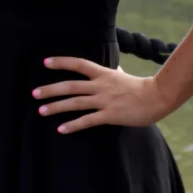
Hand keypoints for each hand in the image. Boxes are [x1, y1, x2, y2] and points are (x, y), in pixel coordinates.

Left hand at [32, 56, 167, 131]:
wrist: (157, 97)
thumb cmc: (141, 87)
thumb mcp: (124, 76)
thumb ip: (114, 73)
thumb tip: (114, 68)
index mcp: (103, 74)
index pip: (79, 64)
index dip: (61, 62)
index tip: (45, 62)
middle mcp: (101, 86)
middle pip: (71, 86)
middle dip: (50, 89)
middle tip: (34, 93)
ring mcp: (104, 100)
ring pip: (75, 103)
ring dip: (56, 107)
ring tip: (41, 111)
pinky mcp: (110, 115)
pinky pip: (87, 121)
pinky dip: (73, 125)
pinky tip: (61, 129)